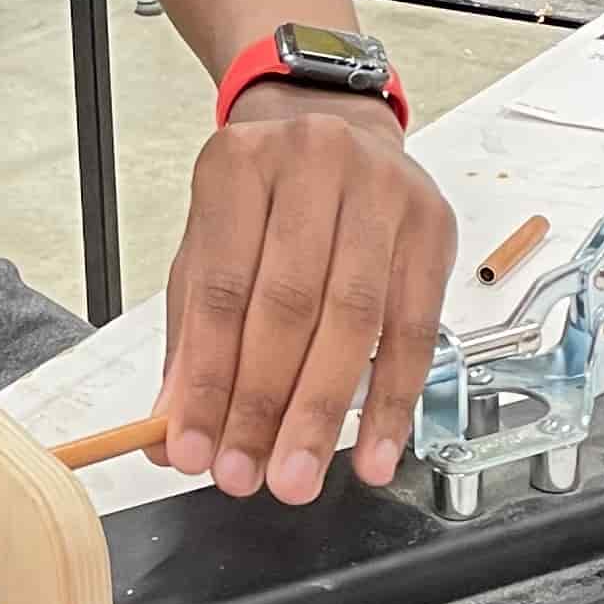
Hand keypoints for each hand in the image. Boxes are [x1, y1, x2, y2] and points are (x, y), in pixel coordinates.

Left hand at [157, 88, 456, 502]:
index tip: (193, 450)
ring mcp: (381, 190)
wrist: (336, 126)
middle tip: (249, 476)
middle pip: (289, 306)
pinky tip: (373, 450)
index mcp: (238, 167)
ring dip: (324, 412)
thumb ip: (192, 341)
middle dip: (265, 405)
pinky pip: (416, 328)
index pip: (220, 290)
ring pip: (354, 319)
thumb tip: (172, 433)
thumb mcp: (210, 252)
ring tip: (299, 474)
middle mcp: (313, 165)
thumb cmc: (266, 200)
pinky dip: (392, 400)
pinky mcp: (432, 224)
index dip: (207, 380)